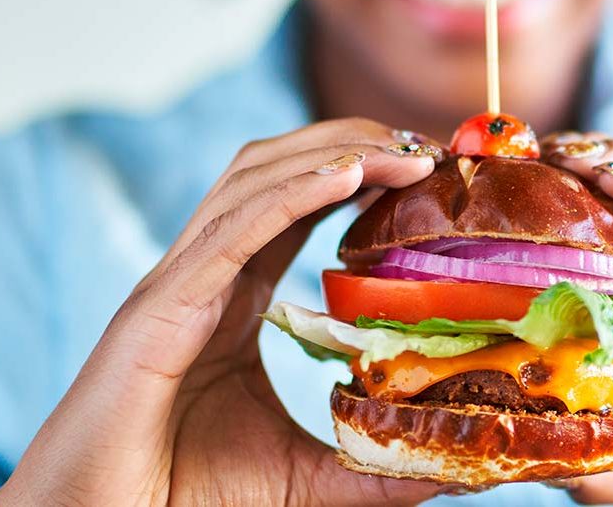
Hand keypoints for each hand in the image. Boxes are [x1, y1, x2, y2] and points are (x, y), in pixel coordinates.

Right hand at [0, 119, 446, 505]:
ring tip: (405, 150)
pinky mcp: (160, 309)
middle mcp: (205, 273)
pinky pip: (230, 232)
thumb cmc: (186, 497)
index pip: (300, 202)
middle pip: (279, 170)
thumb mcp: (306, 476)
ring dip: (333, 153)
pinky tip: (346, 173)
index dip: (361, 171)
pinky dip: (289, 194)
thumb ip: (372, 467)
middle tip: (430, 146)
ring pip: (254, 181)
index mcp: (232, 294)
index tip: (430, 168)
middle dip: (353, 142)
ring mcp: (178, 284)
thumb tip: (453, 472)